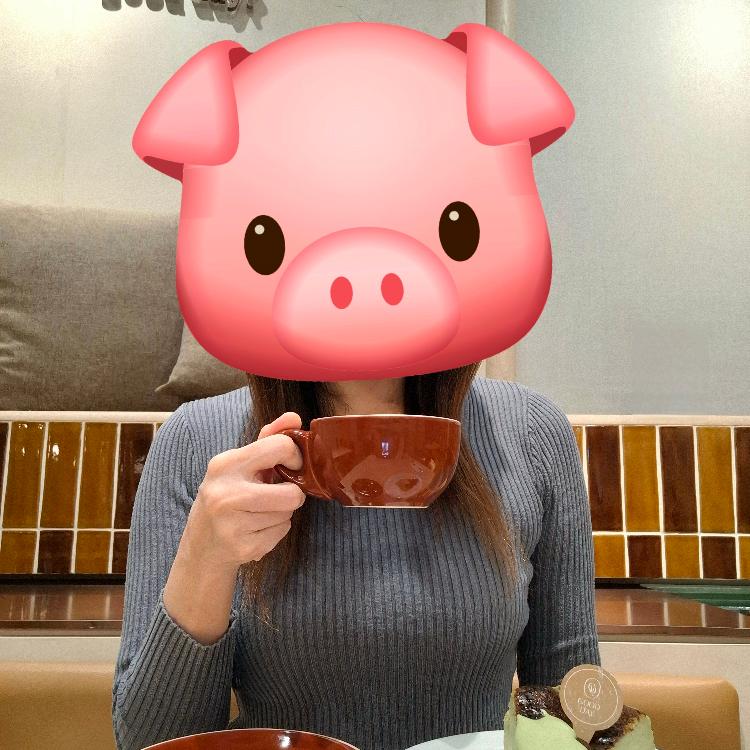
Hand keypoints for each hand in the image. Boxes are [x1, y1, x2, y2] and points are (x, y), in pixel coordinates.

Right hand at [181, 411, 305, 571]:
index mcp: (225, 464)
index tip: (291, 466)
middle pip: (291, 493)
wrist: (201, 545)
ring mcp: (232, 524)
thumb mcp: (240, 463)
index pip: (280, 447)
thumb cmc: (226, 496)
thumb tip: (295, 417)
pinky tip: (256, 529)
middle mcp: (225, 493)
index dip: (295, 457)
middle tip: (280, 494)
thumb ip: (268, 439)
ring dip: (282, 513)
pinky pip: (282, 532)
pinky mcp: (243, 548)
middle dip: (293, 494)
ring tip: (260, 512)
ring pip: (288, 514)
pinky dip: (276, 531)